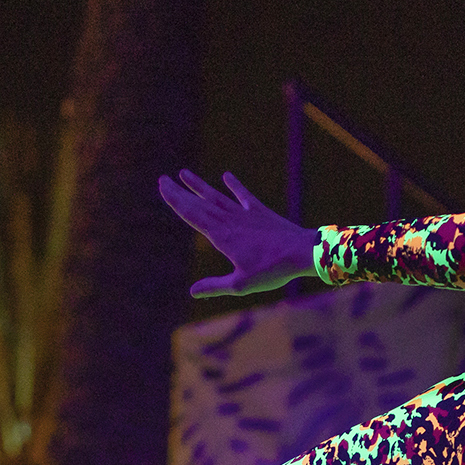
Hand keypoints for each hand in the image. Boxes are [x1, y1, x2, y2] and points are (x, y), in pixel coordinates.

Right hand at [157, 169, 315, 297]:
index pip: (192, 215)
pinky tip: (226, 176)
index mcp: (221, 236)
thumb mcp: (241, 284)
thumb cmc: (272, 271)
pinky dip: (235, 186)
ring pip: (217, 197)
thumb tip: (192, 292)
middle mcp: (230, 221)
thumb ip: (215, 286)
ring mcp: (245, 215)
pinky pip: (244, 197)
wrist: (302, 252)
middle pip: (200, 204)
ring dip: (200, 186)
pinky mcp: (261, 213)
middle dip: (180, 192)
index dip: (175, 200)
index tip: (162, 186)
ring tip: (185, 173)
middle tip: (163, 179)